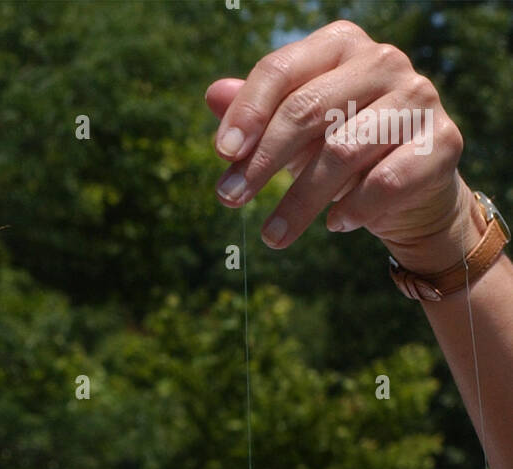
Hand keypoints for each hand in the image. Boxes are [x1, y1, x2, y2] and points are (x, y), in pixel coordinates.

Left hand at [206, 19, 482, 273]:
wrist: (412, 191)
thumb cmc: (343, 151)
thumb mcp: (296, 134)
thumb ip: (259, 113)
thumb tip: (213, 94)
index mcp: (341, 45)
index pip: (282, 70)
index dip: (248, 112)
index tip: (221, 154)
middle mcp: (384, 61)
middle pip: (308, 110)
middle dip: (262, 161)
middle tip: (229, 199)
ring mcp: (418, 99)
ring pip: (343, 151)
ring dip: (301, 200)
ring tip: (273, 235)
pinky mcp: (442, 142)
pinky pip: (386, 180)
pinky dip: (354, 208)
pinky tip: (336, 224)